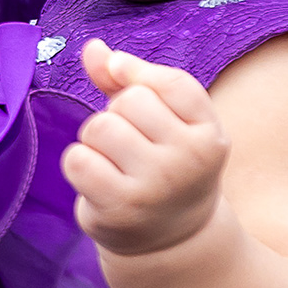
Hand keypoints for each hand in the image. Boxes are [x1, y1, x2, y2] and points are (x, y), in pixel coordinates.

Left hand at [65, 39, 227, 257]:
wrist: (171, 238)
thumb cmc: (164, 164)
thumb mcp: (166, 122)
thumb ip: (130, 80)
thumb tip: (93, 48)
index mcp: (209, 135)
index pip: (169, 82)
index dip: (138, 77)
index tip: (131, 90)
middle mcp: (188, 159)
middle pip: (128, 101)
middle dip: (117, 115)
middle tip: (130, 145)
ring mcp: (155, 186)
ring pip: (100, 128)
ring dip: (94, 140)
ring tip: (113, 161)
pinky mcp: (120, 207)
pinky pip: (78, 160)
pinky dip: (79, 164)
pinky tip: (98, 180)